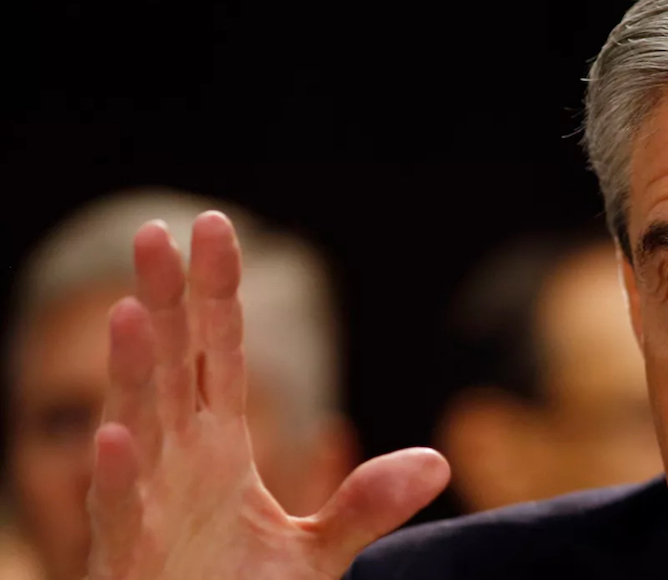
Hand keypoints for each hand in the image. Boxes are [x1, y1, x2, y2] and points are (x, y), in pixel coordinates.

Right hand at [87, 212, 450, 579]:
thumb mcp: (314, 552)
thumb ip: (363, 505)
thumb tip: (437, 462)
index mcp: (215, 448)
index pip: (215, 354)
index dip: (214, 293)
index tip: (214, 228)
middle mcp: (175, 462)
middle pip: (169, 368)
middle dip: (164, 302)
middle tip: (156, 232)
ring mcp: (147, 504)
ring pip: (136, 426)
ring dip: (133, 373)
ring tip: (133, 314)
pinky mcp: (129, 557)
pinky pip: (119, 511)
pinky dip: (115, 476)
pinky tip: (113, 436)